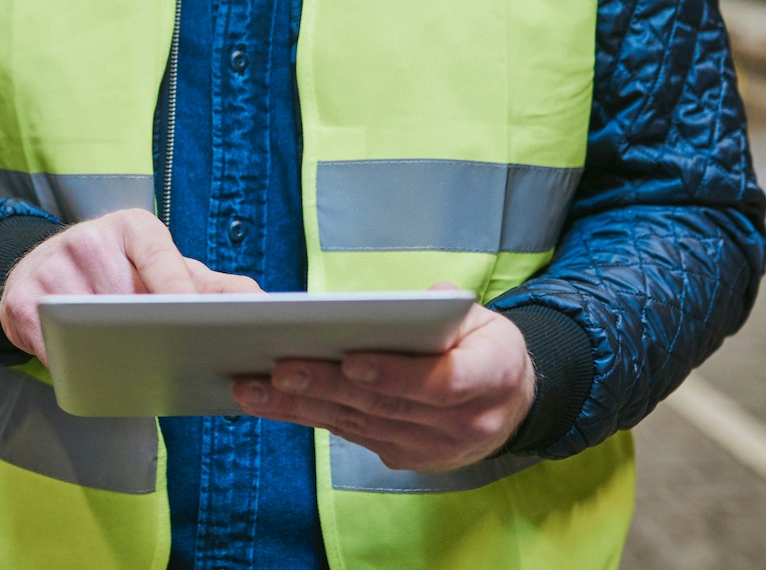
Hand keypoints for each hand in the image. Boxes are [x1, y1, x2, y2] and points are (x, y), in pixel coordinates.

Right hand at [0, 208, 260, 360]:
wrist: (37, 269)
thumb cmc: (115, 273)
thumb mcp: (161, 266)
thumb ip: (212, 286)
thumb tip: (264, 306)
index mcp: (132, 227)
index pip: (161, 256)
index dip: (179, 290)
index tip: (197, 322)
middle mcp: (89, 240)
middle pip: (124, 297)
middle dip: (148, 332)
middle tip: (175, 361)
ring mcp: (50, 268)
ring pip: (88, 325)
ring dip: (110, 353)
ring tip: (132, 370)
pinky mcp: (19, 300)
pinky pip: (51, 344)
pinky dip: (72, 364)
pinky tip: (88, 372)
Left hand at [233, 300, 535, 471]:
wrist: (511, 402)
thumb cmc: (485, 347)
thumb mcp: (481, 318)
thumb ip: (444, 308)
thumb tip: (397, 308)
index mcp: (492, 378)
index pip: (441, 382)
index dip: (394, 374)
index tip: (351, 361)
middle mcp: (466, 422)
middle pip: (387, 406)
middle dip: (326, 387)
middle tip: (277, 370)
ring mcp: (436, 447)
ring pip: (361, 425)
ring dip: (303, 408)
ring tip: (255, 389)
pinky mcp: (407, 457)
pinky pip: (355, 436)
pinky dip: (313, 418)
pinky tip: (274, 403)